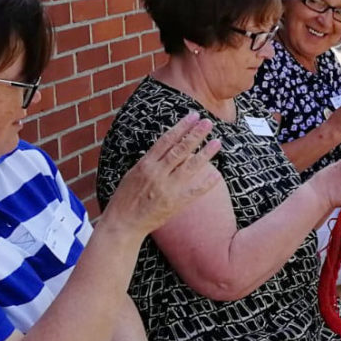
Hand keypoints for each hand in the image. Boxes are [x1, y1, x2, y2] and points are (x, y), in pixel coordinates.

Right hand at [102, 112, 221, 235]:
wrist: (122, 223)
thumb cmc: (125, 197)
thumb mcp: (133, 173)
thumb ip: (150, 160)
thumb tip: (166, 146)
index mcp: (145, 164)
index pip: (167, 140)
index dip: (181, 127)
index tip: (193, 116)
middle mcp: (157, 174)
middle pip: (180, 150)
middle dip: (195, 135)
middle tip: (208, 122)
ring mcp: (166, 189)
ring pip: (189, 167)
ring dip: (205, 154)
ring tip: (217, 142)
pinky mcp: (174, 204)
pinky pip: (193, 192)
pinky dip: (206, 183)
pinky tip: (217, 174)